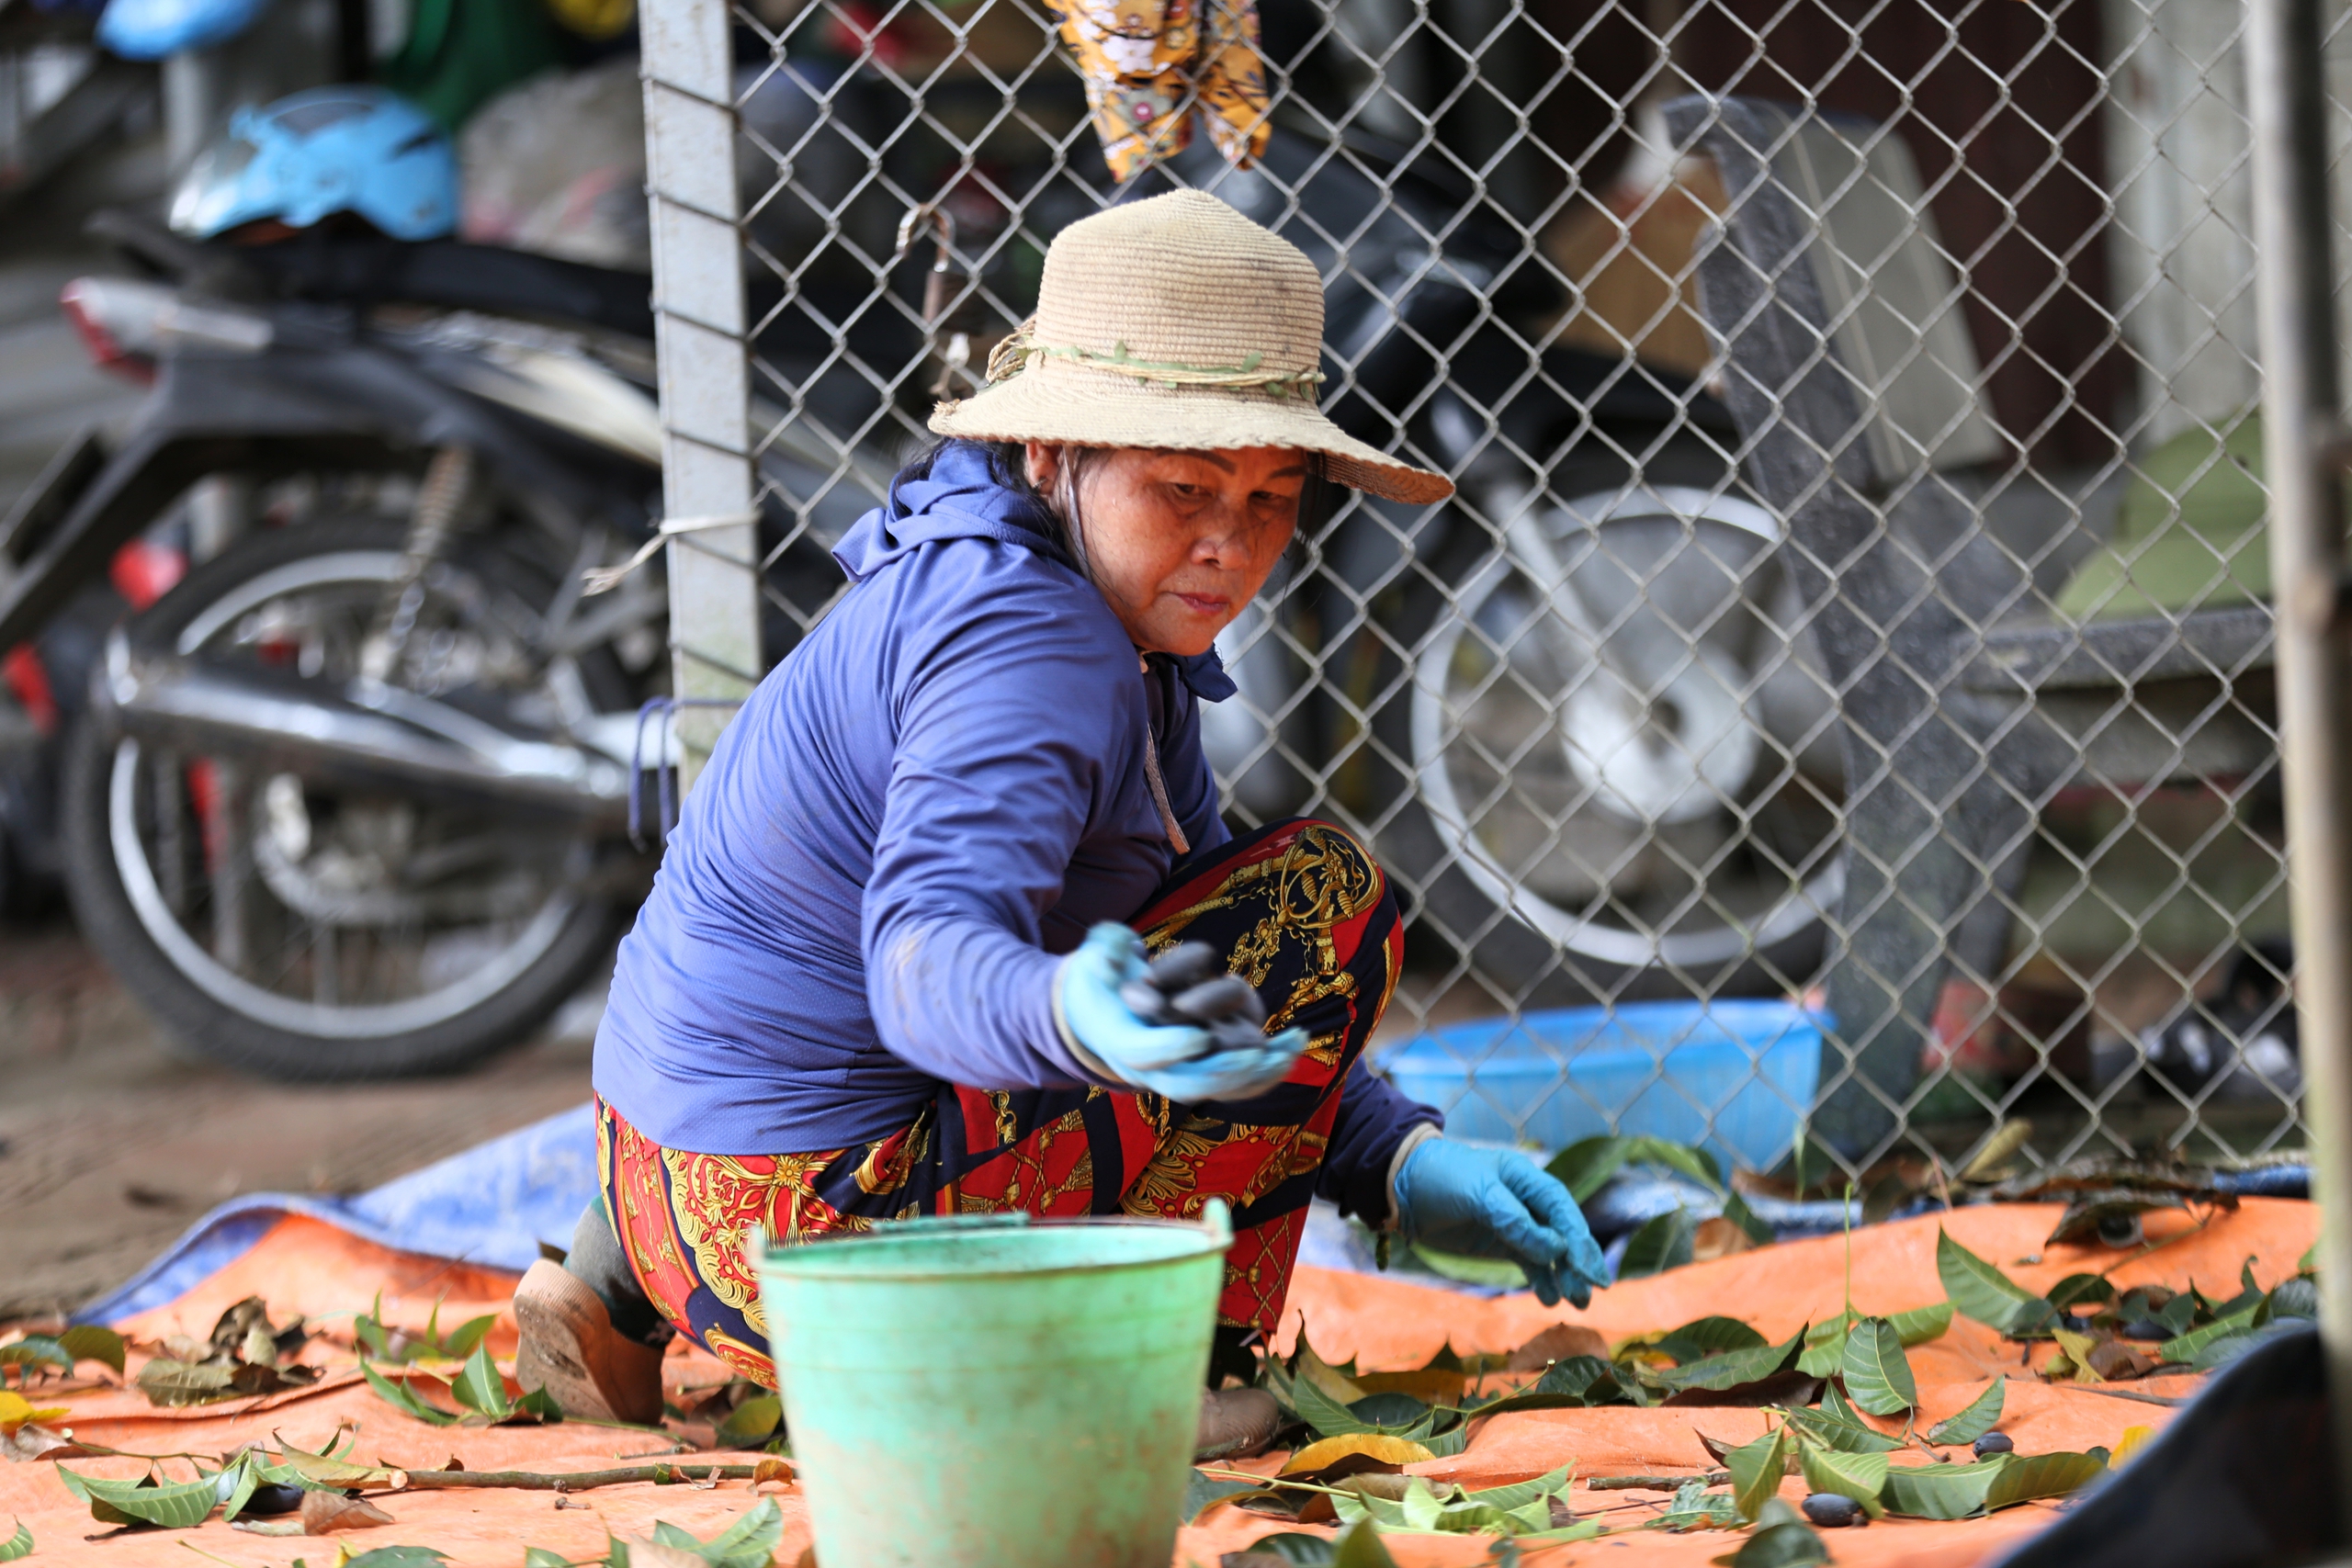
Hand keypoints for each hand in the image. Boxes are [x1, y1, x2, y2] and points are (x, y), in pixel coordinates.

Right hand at [1055, 924, 1305, 1101]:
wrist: (1099, 1013)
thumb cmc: (1101, 979)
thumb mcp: (1095, 955)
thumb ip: (1104, 948)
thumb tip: (1114, 959)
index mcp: (1118, 1039)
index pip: (1143, 1053)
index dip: (1172, 1047)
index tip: (1202, 1035)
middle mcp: (1145, 1069)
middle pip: (1184, 1084)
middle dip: (1223, 1072)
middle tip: (1259, 1054)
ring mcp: (1171, 1076)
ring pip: (1214, 1090)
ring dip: (1255, 1076)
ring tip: (1289, 1050)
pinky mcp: (1195, 1074)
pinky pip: (1231, 1086)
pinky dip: (1263, 1075)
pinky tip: (1290, 1053)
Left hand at [1394, 1138, 1609, 1307]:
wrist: (1402, 1188)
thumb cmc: (1441, 1177)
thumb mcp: (1478, 1194)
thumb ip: (1514, 1221)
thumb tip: (1555, 1250)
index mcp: (1526, 1178)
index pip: (1562, 1209)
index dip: (1578, 1239)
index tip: (1589, 1270)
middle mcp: (1527, 1201)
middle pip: (1563, 1232)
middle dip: (1580, 1261)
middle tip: (1593, 1290)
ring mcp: (1514, 1224)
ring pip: (1550, 1252)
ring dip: (1565, 1276)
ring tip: (1578, 1302)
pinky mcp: (1500, 1243)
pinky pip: (1529, 1263)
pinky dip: (1542, 1280)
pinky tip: (1550, 1299)